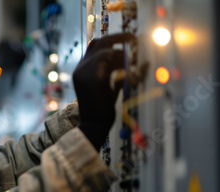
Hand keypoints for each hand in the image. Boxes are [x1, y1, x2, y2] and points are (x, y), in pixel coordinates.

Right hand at [72, 33, 136, 149]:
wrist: (93, 126)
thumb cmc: (103, 110)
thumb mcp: (113, 87)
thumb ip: (121, 73)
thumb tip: (140, 61)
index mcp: (83, 70)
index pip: (96, 47)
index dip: (114, 40)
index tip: (130, 41)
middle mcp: (81, 67)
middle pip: (99, 42)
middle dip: (118, 37)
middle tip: (135, 39)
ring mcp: (84, 71)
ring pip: (106, 50)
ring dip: (123, 55)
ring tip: (133, 65)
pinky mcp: (91, 76)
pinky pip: (108, 59)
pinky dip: (122, 62)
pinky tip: (129, 71)